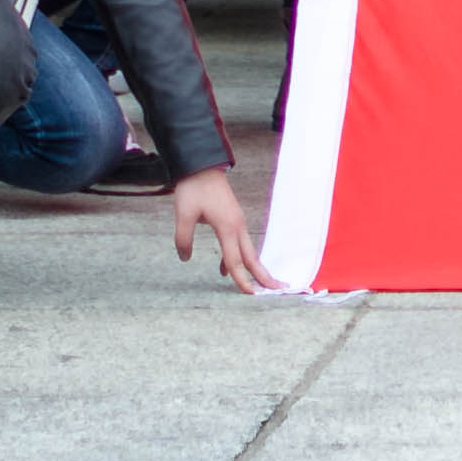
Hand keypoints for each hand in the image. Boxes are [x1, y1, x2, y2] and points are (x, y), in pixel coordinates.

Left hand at [172, 165, 269, 291]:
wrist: (202, 166)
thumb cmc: (194, 188)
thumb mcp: (183, 214)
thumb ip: (183, 238)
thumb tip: (185, 258)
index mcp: (227, 226)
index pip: (235, 259)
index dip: (241, 278)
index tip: (250, 294)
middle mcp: (237, 226)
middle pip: (251, 256)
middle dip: (264, 275)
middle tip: (278, 289)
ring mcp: (237, 221)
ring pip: (248, 250)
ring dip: (254, 268)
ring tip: (262, 284)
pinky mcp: (233, 219)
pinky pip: (239, 243)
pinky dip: (239, 257)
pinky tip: (226, 268)